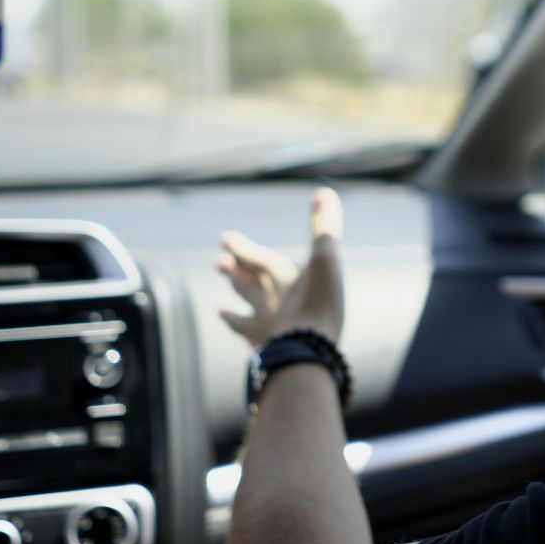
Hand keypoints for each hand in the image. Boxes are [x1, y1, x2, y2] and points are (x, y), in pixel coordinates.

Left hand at [218, 187, 345, 347]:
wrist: (305, 352)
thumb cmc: (317, 303)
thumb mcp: (326, 260)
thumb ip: (323, 227)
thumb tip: (324, 191)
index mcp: (276, 274)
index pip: (252, 256)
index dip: (239, 247)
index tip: (224, 239)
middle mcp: (264, 298)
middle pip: (245, 282)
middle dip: (234, 272)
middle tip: (218, 264)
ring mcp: (262, 325)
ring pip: (243, 311)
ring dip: (234, 304)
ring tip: (220, 308)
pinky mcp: (267, 348)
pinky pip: (248, 338)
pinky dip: (241, 333)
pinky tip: (237, 335)